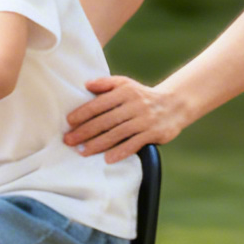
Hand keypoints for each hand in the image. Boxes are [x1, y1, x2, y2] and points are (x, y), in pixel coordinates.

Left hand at [65, 75, 186, 161]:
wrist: (175, 104)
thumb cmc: (143, 96)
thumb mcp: (126, 84)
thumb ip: (106, 84)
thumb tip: (86, 84)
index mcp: (125, 91)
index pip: (100, 103)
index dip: (83, 112)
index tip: (69, 121)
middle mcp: (135, 104)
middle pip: (106, 120)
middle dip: (85, 131)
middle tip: (69, 140)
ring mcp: (145, 119)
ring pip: (117, 133)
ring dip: (98, 143)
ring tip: (82, 151)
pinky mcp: (154, 133)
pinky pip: (134, 143)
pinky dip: (121, 151)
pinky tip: (107, 159)